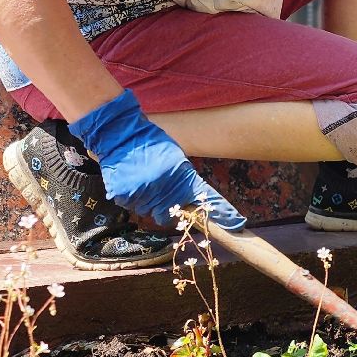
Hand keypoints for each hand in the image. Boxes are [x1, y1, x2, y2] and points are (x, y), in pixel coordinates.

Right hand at [68, 89, 247, 229]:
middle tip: (160, 192)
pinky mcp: (125, 197)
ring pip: (150, 211)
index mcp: (180, 176)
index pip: (204, 197)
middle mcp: (164, 189)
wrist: (120, 134)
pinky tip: (132, 181)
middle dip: (169, 208)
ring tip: (143, 180)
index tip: (237, 223)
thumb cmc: (149, 143)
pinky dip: (133, 198)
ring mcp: (143, 195)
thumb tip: (194, 200)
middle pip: (172, 215)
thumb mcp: (175, 158)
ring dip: (149, 202)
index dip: (221, 212)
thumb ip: (184, 180)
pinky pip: (133, 206)